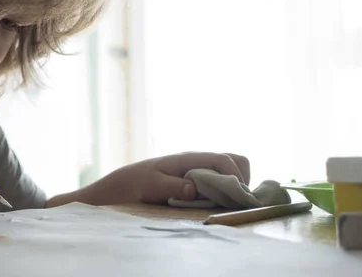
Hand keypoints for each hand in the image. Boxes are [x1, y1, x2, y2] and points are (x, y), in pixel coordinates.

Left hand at [80, 152, 249, 205]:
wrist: (120, 185)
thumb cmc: (134, 184)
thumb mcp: (151, 186)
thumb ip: (173, 186)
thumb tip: (194, 188)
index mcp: (187, 158)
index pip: (223, 159)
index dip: (236, 177)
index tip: (236, 198)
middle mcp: (195, 160)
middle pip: (233, 159)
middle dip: (241, 178)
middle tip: (235, 201)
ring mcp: (196, 168)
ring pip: (229, 167)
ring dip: (235, 183)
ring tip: (228, 203)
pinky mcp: (194, 177)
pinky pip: (219, 177)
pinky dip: (226, 187)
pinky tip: (218, 202)